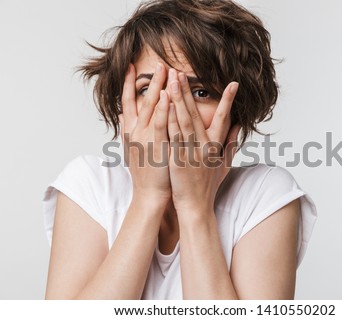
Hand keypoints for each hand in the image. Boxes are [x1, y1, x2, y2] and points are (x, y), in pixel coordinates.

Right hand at [119, 63, 171, 205]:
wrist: (149, 194)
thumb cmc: (145, 173)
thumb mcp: (133, 150)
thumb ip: (128, 131)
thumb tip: (123, 116)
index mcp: (131, 131)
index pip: (129, 102)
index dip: (129, 84)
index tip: (131, 67)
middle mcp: (136, 132)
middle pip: (141, 100)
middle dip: (150, 81)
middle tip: (158, 63)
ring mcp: (145, 138)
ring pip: (151, 108)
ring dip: (158, 88)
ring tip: (165, 70)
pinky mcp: (156, 146)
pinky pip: (160, 123)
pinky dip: (164, 108)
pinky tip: (169, 94)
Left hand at [166, 68, 240, 216]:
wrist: (196, 207)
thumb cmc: (208, 187)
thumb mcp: (224, 166)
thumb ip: (231, 145)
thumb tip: (238, 127)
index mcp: (216, 147)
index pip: (225, 119)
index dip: (229, 101)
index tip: (233, 83)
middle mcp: (205, 146)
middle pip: (197, 114)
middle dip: (188, 92)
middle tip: (181, 72)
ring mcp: (191, 152)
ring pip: (184, 120)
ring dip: (177, 99)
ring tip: (171, 80)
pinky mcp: (178, 159)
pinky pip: (173, 135)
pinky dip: (169, 118)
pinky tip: (164, 104)